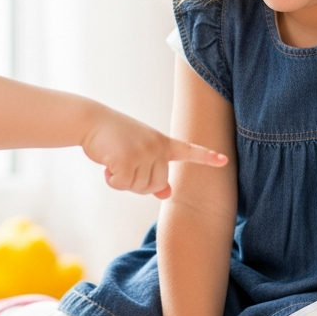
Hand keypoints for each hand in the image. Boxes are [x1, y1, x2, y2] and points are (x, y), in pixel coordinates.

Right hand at [83, 107, 227, 198]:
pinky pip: (122, 185)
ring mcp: (144, 151)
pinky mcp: (127, 158)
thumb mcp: (139, 153)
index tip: (224, 160)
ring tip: (115, 160)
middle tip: (124, 165)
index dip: (207, 157)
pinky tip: (107, 163)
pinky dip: (111, 179)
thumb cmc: (115, 138)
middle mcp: (157, 147)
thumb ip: (154, 173)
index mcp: (163, 143)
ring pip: (139, 188)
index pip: (189, 150)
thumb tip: (167, 194)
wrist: (92, 121)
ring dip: (122, 181)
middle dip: (137, 184)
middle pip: (156, 185)